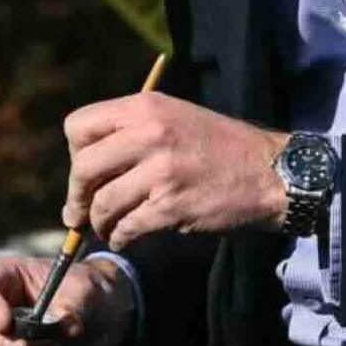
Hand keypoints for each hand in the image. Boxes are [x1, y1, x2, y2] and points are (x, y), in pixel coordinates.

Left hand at [63, 92, 289, 249]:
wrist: (269, 172)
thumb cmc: (220, 148)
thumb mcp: (175, 118)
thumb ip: (132, 133)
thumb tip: (85, 168)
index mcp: (146, 107)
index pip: (78, 125)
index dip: (75, 154)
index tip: (87, 173)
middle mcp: (150, 133)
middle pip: (83, 167)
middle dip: (77, 196)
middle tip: (79, 213)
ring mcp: (161, 170)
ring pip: (102, 203)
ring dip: (98, 223)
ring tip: (108, 228)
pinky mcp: (172, 205)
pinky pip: (126, 226)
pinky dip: (120, 237)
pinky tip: (126, 237)